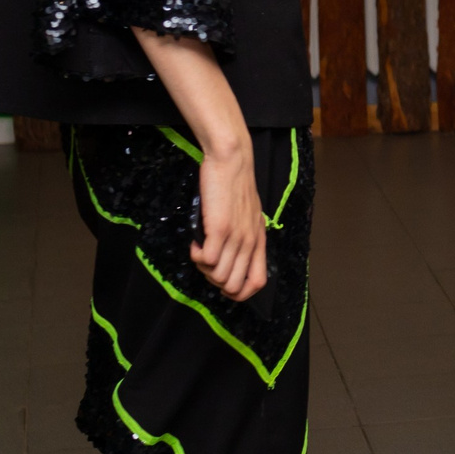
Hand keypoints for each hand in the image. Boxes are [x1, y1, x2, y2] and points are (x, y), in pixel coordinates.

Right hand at [190, 142, 268, 300]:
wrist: (232, 161)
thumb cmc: (236, 187)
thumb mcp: (249, 217)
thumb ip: (245, 237)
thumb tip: (232, 256)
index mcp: (259, 241)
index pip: (257, 283)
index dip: (239, 292)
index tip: (223, 283)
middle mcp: (250, 243)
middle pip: (233, 286)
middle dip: (214, 281)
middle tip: (206, 261)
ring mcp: (236, 238)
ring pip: (218, 277)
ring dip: (203, 269)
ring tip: (200, 249)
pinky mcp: (219, 229)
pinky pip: (205, 260)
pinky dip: (195, 256)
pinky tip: (195, 242)